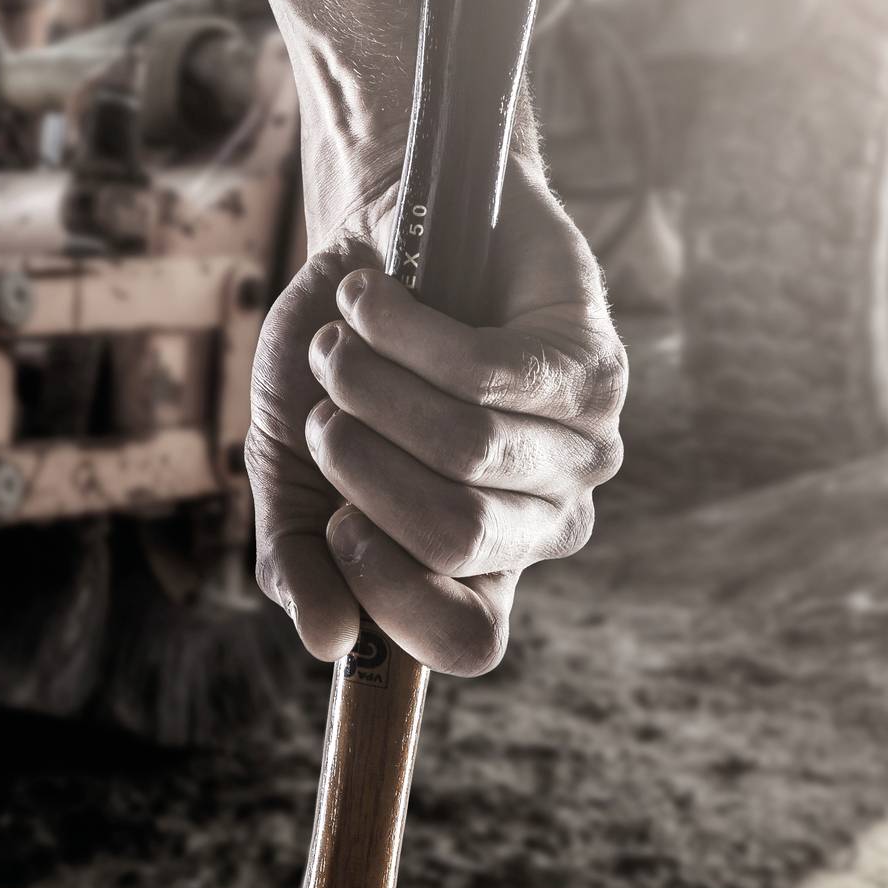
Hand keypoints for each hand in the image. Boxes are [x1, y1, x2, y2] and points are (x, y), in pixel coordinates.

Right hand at [247, 158, 625, 675]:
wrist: (372, 243)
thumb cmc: (341, 368)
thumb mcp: (294, 473)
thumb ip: (298, 561)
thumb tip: (328, 644)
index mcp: (482, 566)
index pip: (470, 641)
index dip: (393, 597)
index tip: (334, 526)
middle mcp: (547, 520)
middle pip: (455, 537)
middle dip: (358, 467)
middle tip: (323, 413)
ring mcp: (584, 447)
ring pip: (467, 448)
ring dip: (367, 387)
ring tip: (337, 344)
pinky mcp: (593, 365)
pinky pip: (485, 371)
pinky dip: (397, 330)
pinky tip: (367, 300)